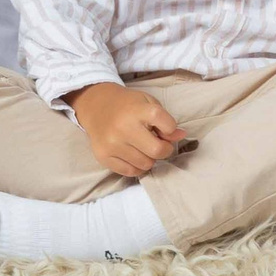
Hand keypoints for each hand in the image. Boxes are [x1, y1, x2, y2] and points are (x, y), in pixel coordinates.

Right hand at [65, 83, 188, 178]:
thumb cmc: (126, 104)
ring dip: (149, 158)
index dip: (171, 129)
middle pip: (157, 151)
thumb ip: (165, 120)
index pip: (167, 125)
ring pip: (145, 165)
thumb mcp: (148, 103)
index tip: (166, 127)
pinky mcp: (103, 156)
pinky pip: (130, 172)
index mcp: (137, 110)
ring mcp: (112, 144)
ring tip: (142, 147)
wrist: (95, 106)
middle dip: (164, 149)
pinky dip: (136, 166)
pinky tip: (132, 154)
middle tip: (158, 143)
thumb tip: (180, 136)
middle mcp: (123, 128)